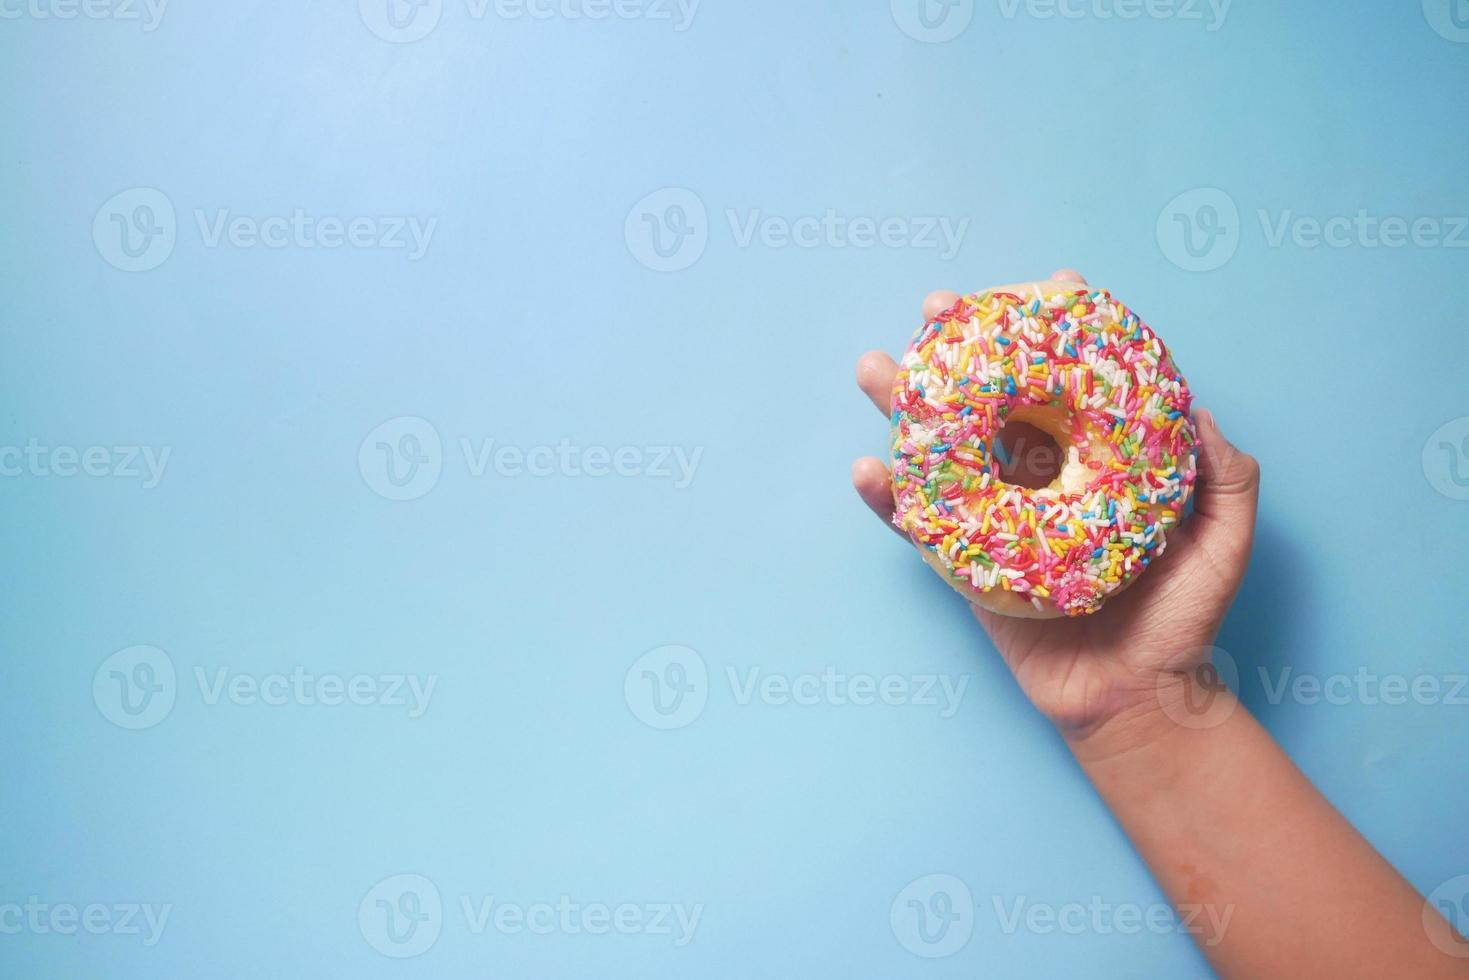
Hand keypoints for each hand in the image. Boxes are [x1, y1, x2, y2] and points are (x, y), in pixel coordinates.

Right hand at [852, 270, 1261, 745]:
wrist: (1138, 701)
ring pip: (945, 449)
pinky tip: (868, 471)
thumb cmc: (1184, 623)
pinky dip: (890, 500)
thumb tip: (1192, 406)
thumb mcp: (1225, 542)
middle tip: (934, 308)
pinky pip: (922, 526)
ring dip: (904, 407)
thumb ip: (1224, 476)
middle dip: (961, 349)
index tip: (1049, 285)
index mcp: (1095, 463)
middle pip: (994, 399)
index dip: (1058, 332)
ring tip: (874, 369)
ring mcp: (998, 518)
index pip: (1072, 382)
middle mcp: (1042, 480)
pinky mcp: (966, 565)